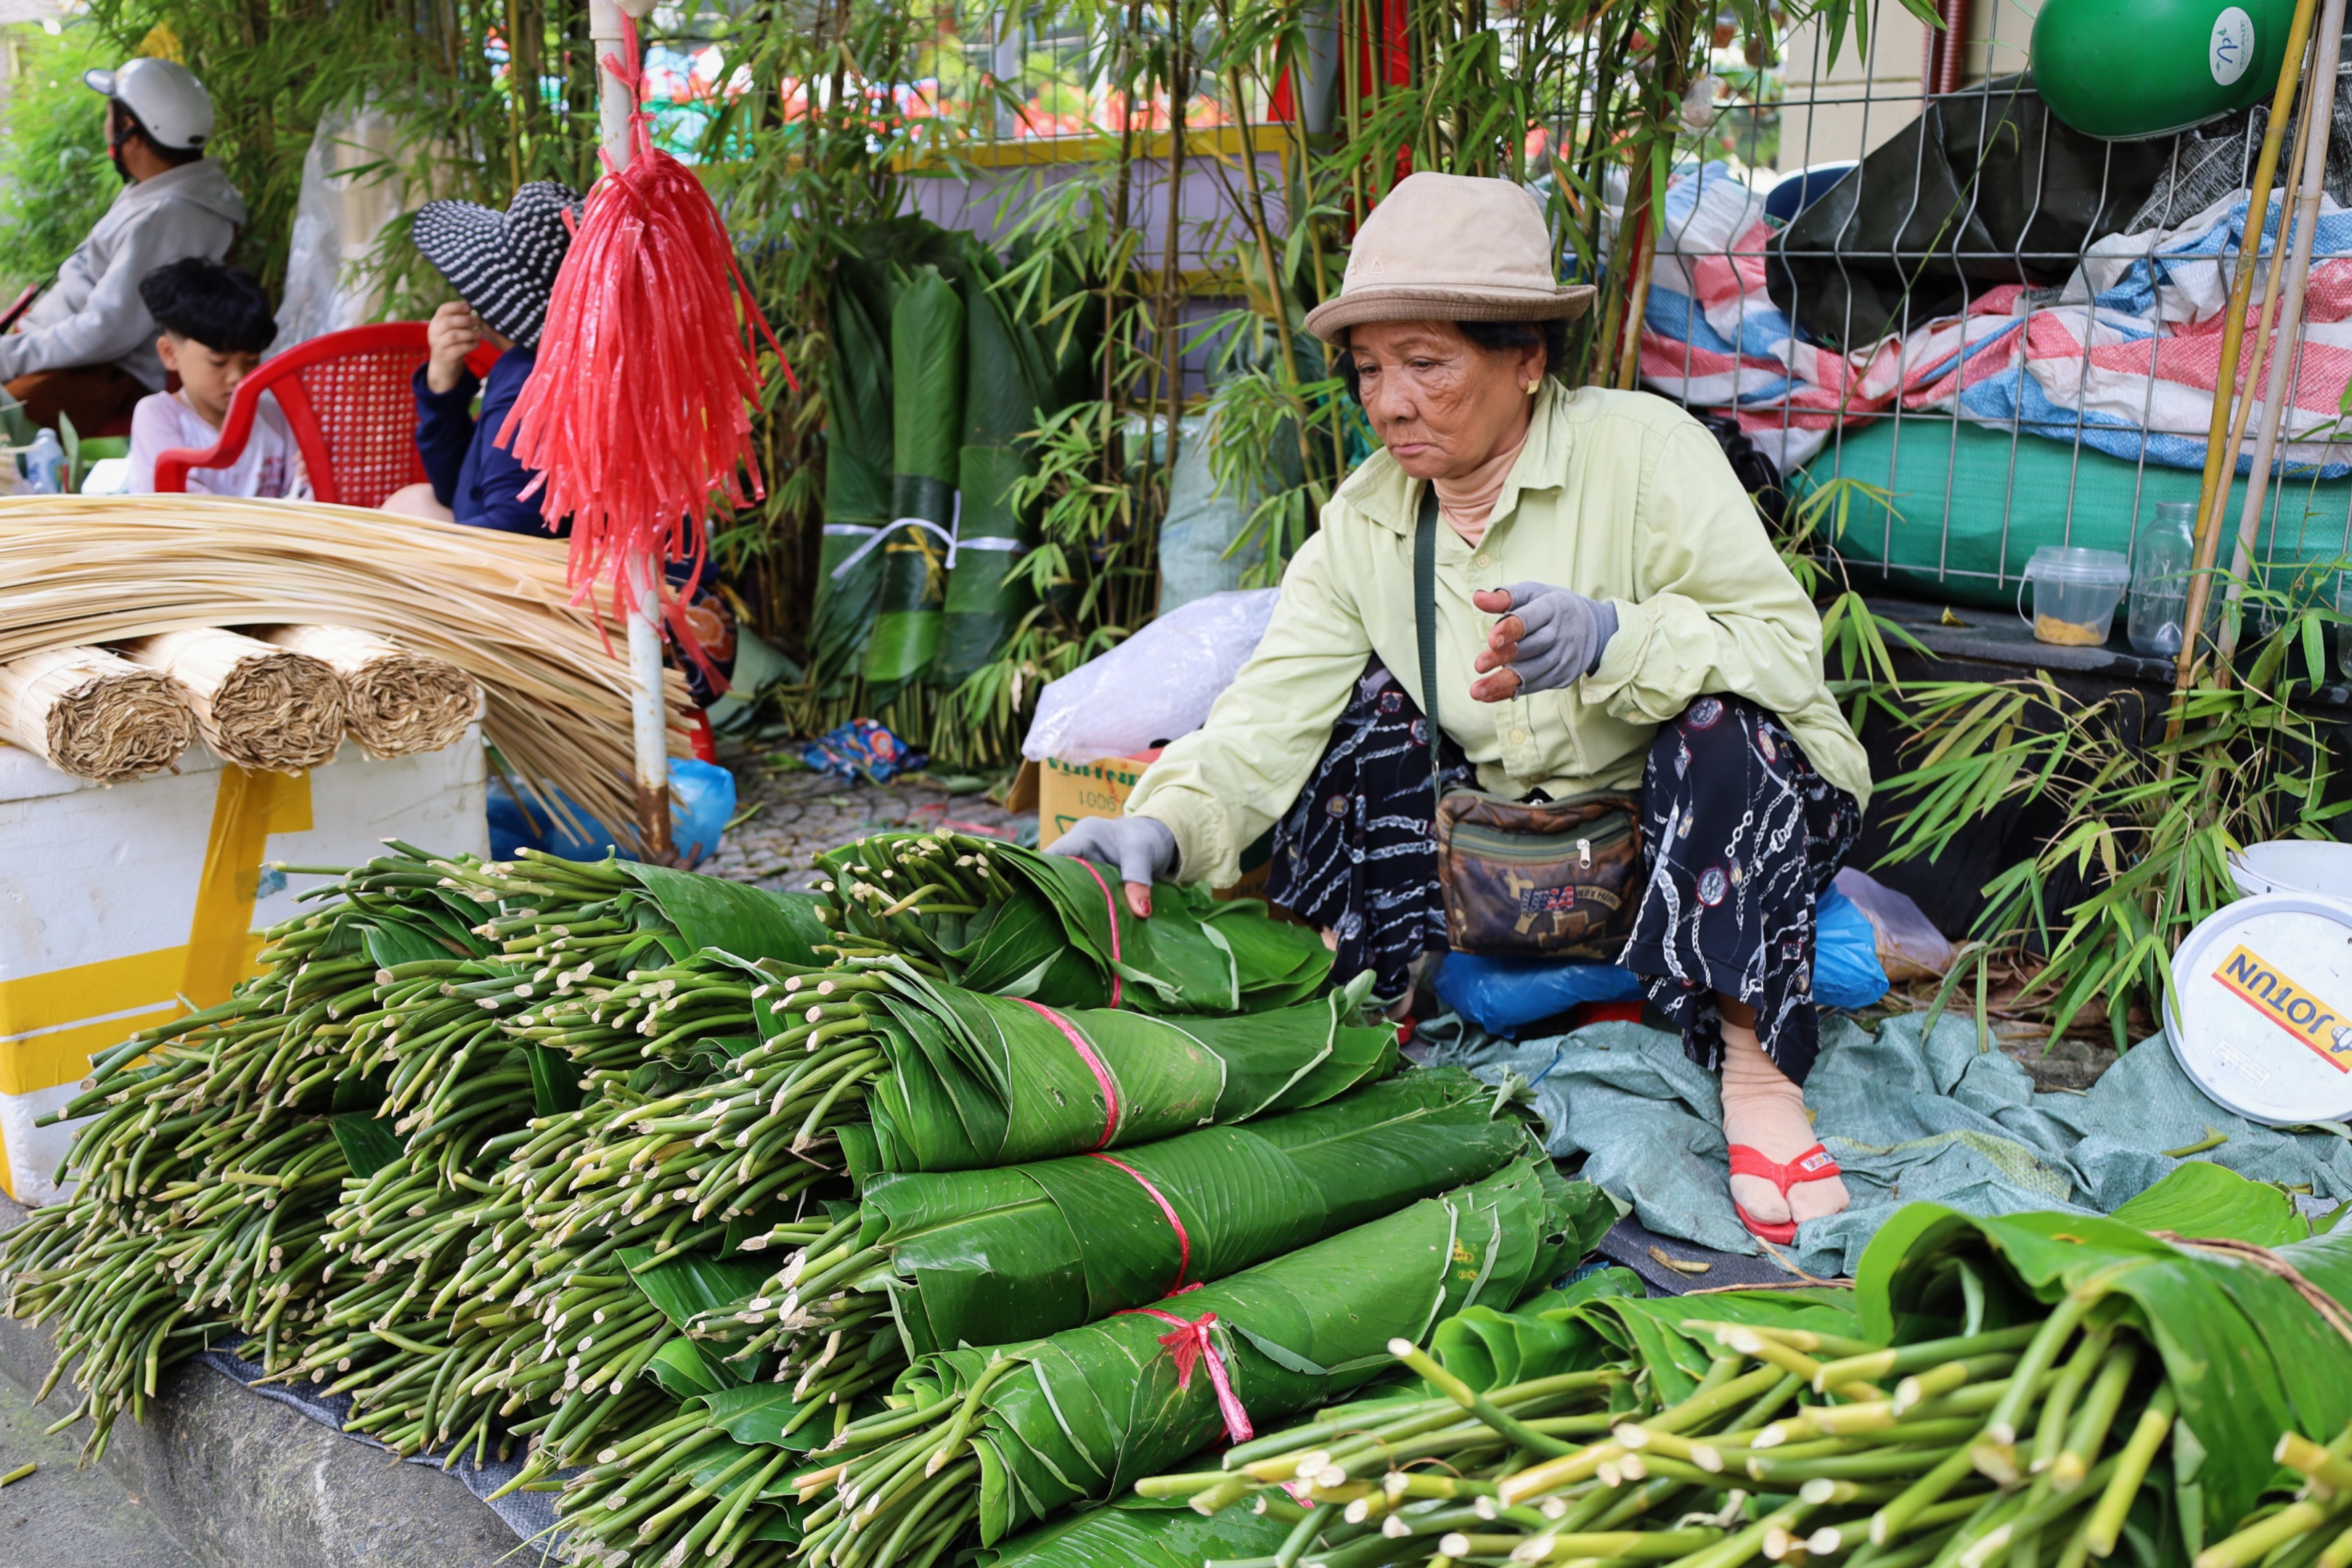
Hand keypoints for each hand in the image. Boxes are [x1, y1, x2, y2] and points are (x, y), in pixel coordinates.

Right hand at [425, 300, 483, 394]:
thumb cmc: (451, 344)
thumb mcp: (452, 331)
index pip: (443, 309)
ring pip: (454, 335)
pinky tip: (477, 344)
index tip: (469, 306)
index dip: (456, 306)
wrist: (443, 366)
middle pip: (448, 321)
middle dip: (465, 320)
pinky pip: (459, 349)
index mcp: (436, 322)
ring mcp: (438, 345)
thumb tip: (475, 309)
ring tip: (480, 334)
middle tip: (478, 321)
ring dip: (470, 333)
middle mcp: (434, 332)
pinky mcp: (445, 357)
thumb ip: (460, 321)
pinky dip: (470, 345)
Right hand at [1045, 815, 1177, 918]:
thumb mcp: (1144, 854)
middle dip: (1058, 897)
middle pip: (1054, 875)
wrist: (1157, 839)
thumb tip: (1141, 912)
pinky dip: (1083, 907)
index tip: (1049, 904)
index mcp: (1082, 836)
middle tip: (1062, 924)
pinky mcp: (1088, 879)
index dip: (1044, 878)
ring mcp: (1080, 865)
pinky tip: (1085, 926)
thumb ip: (1138, 880)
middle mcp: (1075, 850)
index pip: (1049, 857)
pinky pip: (1080, 894)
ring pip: (1066, 887)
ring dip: (1071, 905)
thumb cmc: (1147, 838)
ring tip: (1071, 928)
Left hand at [1469, 581, 1617, 701]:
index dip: (1512, 629)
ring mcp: (1565, 657)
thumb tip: (1478, 598)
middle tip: (1478, 665)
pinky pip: (1535, 686)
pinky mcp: (1563, 676)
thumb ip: (1505, 597)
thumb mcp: (1533, 593)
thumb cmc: (1552, 606)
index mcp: (1553, 607)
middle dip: (1504, 657)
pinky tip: (1488, 696)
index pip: (1531, 619)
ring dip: (1503, 683)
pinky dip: (1510, 692)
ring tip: (1477, 691)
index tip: (1492, 640)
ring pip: (1532, 672)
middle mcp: (1562, 633)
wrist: (1592, 628)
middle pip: (1532, 647)